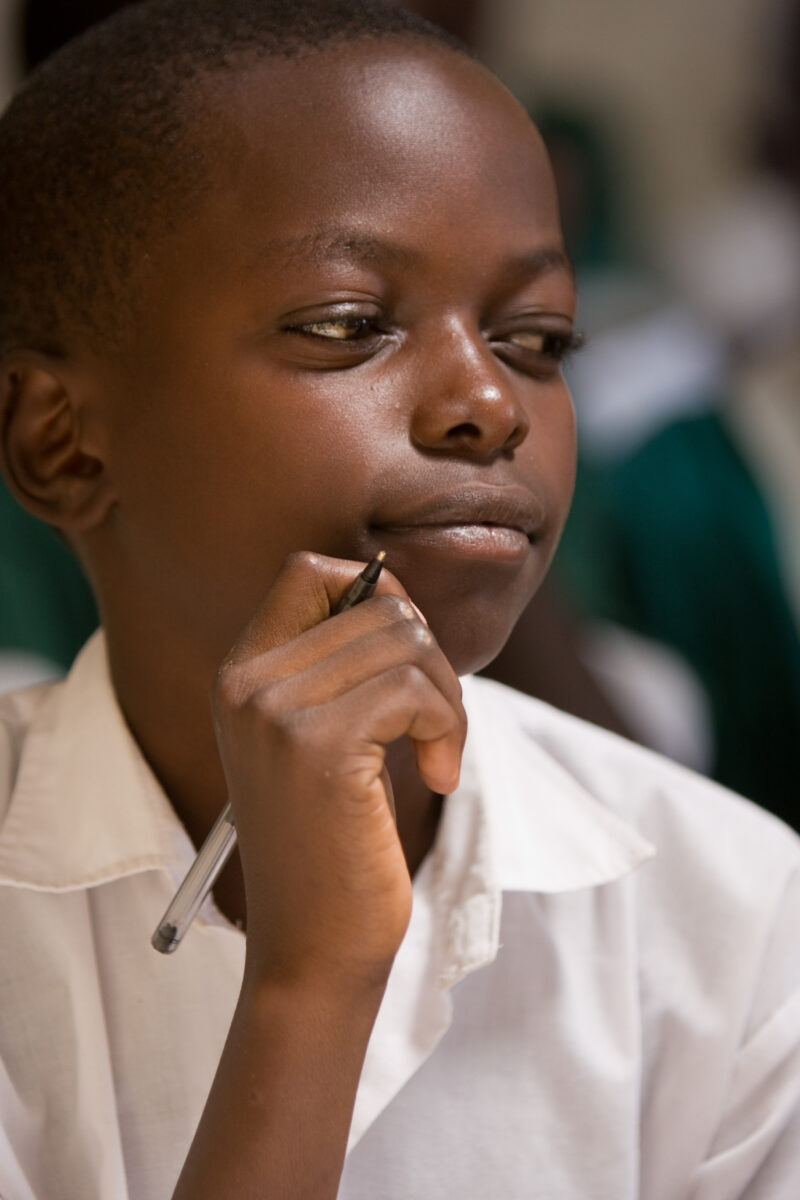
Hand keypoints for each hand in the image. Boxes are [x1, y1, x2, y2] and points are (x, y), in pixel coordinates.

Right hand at [211, 551, 465, 990]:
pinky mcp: (317, 745)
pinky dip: (449, 727)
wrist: (314, 948)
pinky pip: (415, 688)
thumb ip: (345, 664)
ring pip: (405, 640)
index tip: (407, 661)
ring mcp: (275, 710)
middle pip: (379, 604)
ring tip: (438, 754)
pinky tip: (438, 777)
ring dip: (447, 697)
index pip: (311, 569)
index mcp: (242, 673)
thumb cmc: (337, 843)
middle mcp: (246, 682)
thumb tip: (400, 592)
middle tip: (436, 727)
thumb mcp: (325, 737)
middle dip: (432, 660)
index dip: (377, 594)